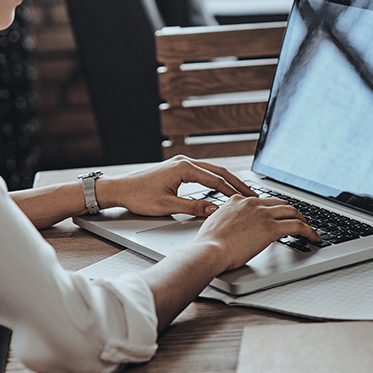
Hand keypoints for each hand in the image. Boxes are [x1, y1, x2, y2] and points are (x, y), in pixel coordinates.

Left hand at [95, 155, 253, 217]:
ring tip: (242, 191)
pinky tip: (222, 188)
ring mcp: (181, 164)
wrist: (120, 189)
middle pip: (218, 171)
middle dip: (236, 183)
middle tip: (253, 194)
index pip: (216, 180)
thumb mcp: (167, 206)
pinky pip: (203, 173)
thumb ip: (193, 207)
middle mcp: (184, 162)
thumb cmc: (138, 196)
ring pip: (211, 171)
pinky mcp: (177, 169)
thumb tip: (215, 209)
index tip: (247, 199)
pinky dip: (216, 180)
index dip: (233, 191)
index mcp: (184, 168)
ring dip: (227, 181)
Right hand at [193, 195, 320, 270]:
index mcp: (238, 200)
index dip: (274, 209)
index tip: (279, 216)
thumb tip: (233, 228)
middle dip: (292, 212)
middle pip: (281, 203)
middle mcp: (252, 203)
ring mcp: (262, 214)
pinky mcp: (271, 228)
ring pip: (293, 212)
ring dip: (304, 220)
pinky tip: (313, 238)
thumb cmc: (208, 243)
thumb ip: (228, 221)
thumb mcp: (216, 223)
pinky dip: (309, 231)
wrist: (209, 250)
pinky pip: (298, 226)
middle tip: (298, 221)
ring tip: (309, 230)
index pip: (263, 200)